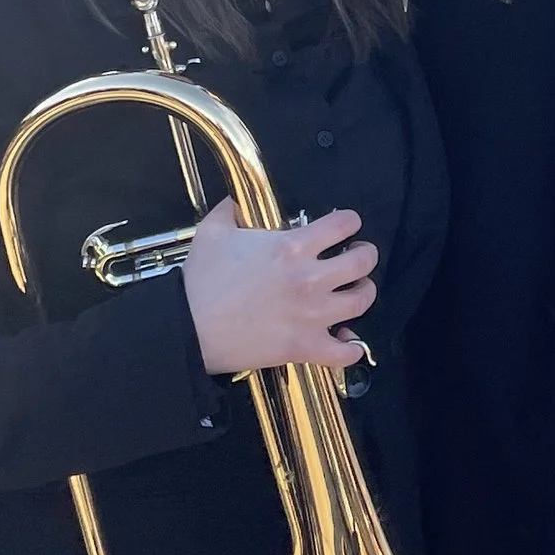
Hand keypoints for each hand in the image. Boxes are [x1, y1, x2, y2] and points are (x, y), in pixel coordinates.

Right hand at [181, 197, 376, 375]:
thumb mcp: (212, 232)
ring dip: (363, 294)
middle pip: (362, 262)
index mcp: (292, 246)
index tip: (347, 226)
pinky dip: (351, 349)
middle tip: (358, 256)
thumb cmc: (200, 280)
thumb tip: (235, 200)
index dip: (350, 222)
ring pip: (361, 302)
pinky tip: (349, 342)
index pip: (342, 225)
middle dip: (365, 255)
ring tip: (356, 291)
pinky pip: (343, 353)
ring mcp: (311, 315)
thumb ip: (229, 210)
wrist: (188, 327)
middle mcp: (310, 278)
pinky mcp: (304, 347)